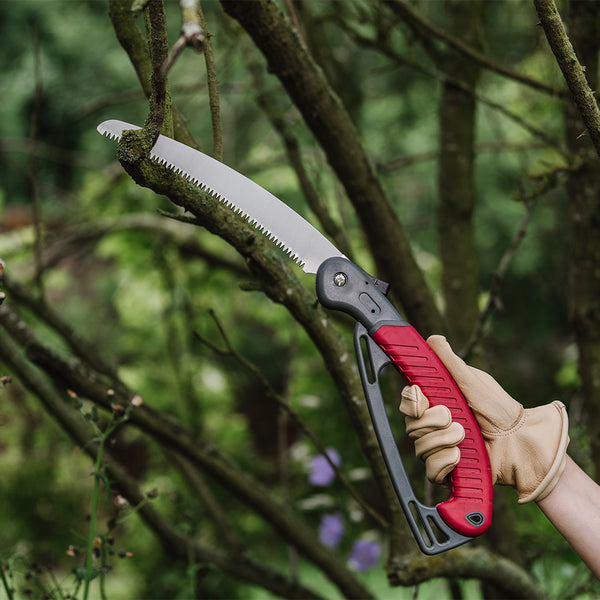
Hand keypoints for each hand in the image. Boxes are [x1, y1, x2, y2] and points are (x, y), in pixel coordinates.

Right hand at [399, 335, 569, 502]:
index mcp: (437, 401)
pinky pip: (431, 471)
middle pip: (411, 425)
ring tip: (464, 436)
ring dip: (444, 441)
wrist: (519, 441)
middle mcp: (434, 425)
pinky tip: (460, 456)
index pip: (408, 401)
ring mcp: (439, 448)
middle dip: (432, 422)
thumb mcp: (472, 380)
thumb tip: (432, 339)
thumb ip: (449, 361)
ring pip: (420, 448)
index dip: (411, 401)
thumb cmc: (499, 408)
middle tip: (452, 417)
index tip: (421, 398)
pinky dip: (445, 463)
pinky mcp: (447, 470)